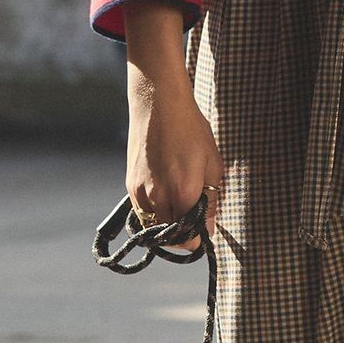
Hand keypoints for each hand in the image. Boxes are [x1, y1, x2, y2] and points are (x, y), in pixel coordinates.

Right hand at [127, 84, 224, 239]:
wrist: (158, 104)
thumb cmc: (190, 130)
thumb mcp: (213, 164)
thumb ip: (211, 200)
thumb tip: (207, 227)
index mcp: (183, 193)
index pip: (188, 238)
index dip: (199, 238)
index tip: (205, 229)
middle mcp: (158, 197)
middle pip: (169, 238)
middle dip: (184, 234)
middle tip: (195, 220)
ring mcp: (140, 193)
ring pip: (154, 228)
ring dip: (168, 225)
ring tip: (181, 206)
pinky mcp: (131, 186)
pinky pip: (143, 213)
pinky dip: (156, 213)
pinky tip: (167, 196)